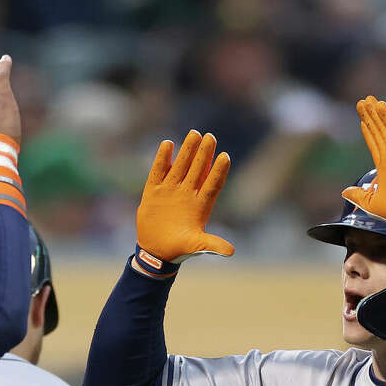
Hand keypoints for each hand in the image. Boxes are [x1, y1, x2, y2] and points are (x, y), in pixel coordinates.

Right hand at [135, 130, 232, 263]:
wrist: (156, 251)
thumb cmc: (180, 249)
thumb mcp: (197, 246)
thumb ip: (212, 245)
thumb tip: (231, 252)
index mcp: (200, 205)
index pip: (212, 184)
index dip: (218, 171)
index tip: (225, 157)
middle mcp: (187, 194)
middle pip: (198, 169)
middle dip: (204, 153)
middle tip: (210, 137)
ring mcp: (170, 191)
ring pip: (180, 166)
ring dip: (187, 150)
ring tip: (194, 134)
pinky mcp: (153, 192)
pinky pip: (158, 171)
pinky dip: (162, 158)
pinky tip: (168, 143)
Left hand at [340, 96, 385, 239]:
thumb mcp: (369, 202)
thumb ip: (357, 194)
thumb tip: (344, 191)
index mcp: (384, 167)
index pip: (374, 143)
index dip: (368, 130)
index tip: (362, 119)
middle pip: (378, 131)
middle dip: (370, 116)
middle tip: (363, 101)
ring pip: (384, 127)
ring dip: (376, 112)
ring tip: (369, 99)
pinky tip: (381, 105)